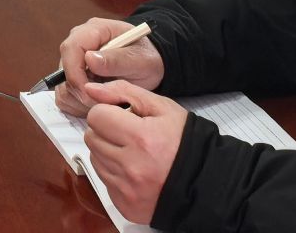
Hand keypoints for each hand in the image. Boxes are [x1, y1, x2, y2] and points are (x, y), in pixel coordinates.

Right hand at [56, 16, 167, 117]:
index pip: (70, 49)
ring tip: (106, 103)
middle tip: (104, 103)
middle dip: (82, 92)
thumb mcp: (139, 58)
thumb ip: (116, 59)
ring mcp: (73, 61)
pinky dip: (80, 106)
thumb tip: (89, 59)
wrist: (148, 66)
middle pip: (64, 71)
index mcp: (92, 31)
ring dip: (81, 102)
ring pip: (63, 87)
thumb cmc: (145, 57)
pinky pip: (66, 97)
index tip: (91, 92)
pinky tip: (99, 104)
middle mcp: (77, 44)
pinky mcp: (73, 78)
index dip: (75, 73)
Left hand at [82, 79, 186, 225]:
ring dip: (108, 151)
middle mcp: (132, 167)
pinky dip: (114, 173)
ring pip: (95, 159)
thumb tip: (90, 89)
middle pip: (92, 138)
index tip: (122, 117)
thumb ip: (123, 91)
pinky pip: (104, 181)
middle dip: (106, 131)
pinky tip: (134, 170)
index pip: (96, 116)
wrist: (205, 182)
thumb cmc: (184, 141)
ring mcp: (128, 190)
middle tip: (127, 134)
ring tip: (132, 152)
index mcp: (141, 138)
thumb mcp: (162, 107)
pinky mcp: (126, 206)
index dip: (108, 112)